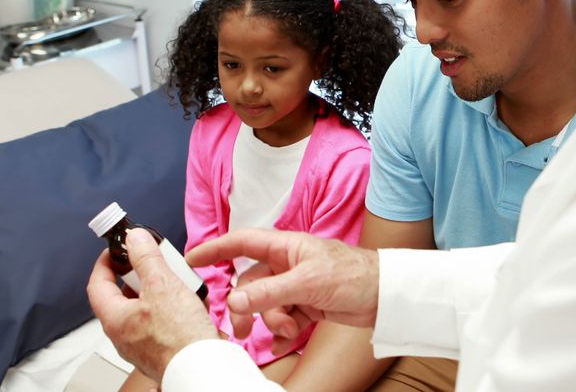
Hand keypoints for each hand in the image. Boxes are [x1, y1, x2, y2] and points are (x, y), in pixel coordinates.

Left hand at [88, 228, 218, 382]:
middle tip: (154, 264)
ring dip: (159, 293)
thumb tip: (134, 239)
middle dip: (140, 276)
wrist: (201, 367)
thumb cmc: (179, 336)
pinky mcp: (159, 351)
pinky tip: (190, 305)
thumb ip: (146, 258)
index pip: (97, 284)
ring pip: (144, 310)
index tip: (116, 250)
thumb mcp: (162, 284)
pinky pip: (160, 324)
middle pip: (123, 297)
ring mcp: (140, 345)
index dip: (105, 263)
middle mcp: (123, 335)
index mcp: (114, 319)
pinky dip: (171, 310)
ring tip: (178, 284)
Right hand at [186, 229, 379, 341]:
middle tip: (243, 327)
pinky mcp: (305, 304)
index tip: (192, 258)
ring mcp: (295, 284)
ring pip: (265, 303)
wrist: (383, 296)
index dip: (216, 248)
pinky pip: (281, 316)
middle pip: (250, 283)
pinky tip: (292, 333)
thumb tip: (235, 301)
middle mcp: (287, 263)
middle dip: (247, 306)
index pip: (242, 242)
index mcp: (286, 246)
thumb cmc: (354, 275)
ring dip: (270, 319)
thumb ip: (269, 293)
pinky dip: (283, 327)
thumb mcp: (308, 283)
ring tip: (286, 328)